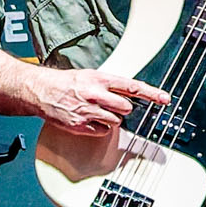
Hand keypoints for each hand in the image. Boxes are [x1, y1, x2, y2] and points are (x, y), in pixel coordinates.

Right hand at [31, 69, 170, 136]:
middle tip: (111, 105)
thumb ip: (109, 85)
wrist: (40, 91)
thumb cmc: (65, 83)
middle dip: (122, 108)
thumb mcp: (89, 75)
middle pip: (126, 108)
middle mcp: (96, 94)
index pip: (133, 86)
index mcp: (100, 79)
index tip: (165, 99)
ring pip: (115, 121)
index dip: (151, 93)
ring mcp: (88, 111)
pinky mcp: (81, 125)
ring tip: (96, 111)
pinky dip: (99, 128)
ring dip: (110, 118)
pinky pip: (102, 131)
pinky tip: (89, 119)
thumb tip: (127, 94)